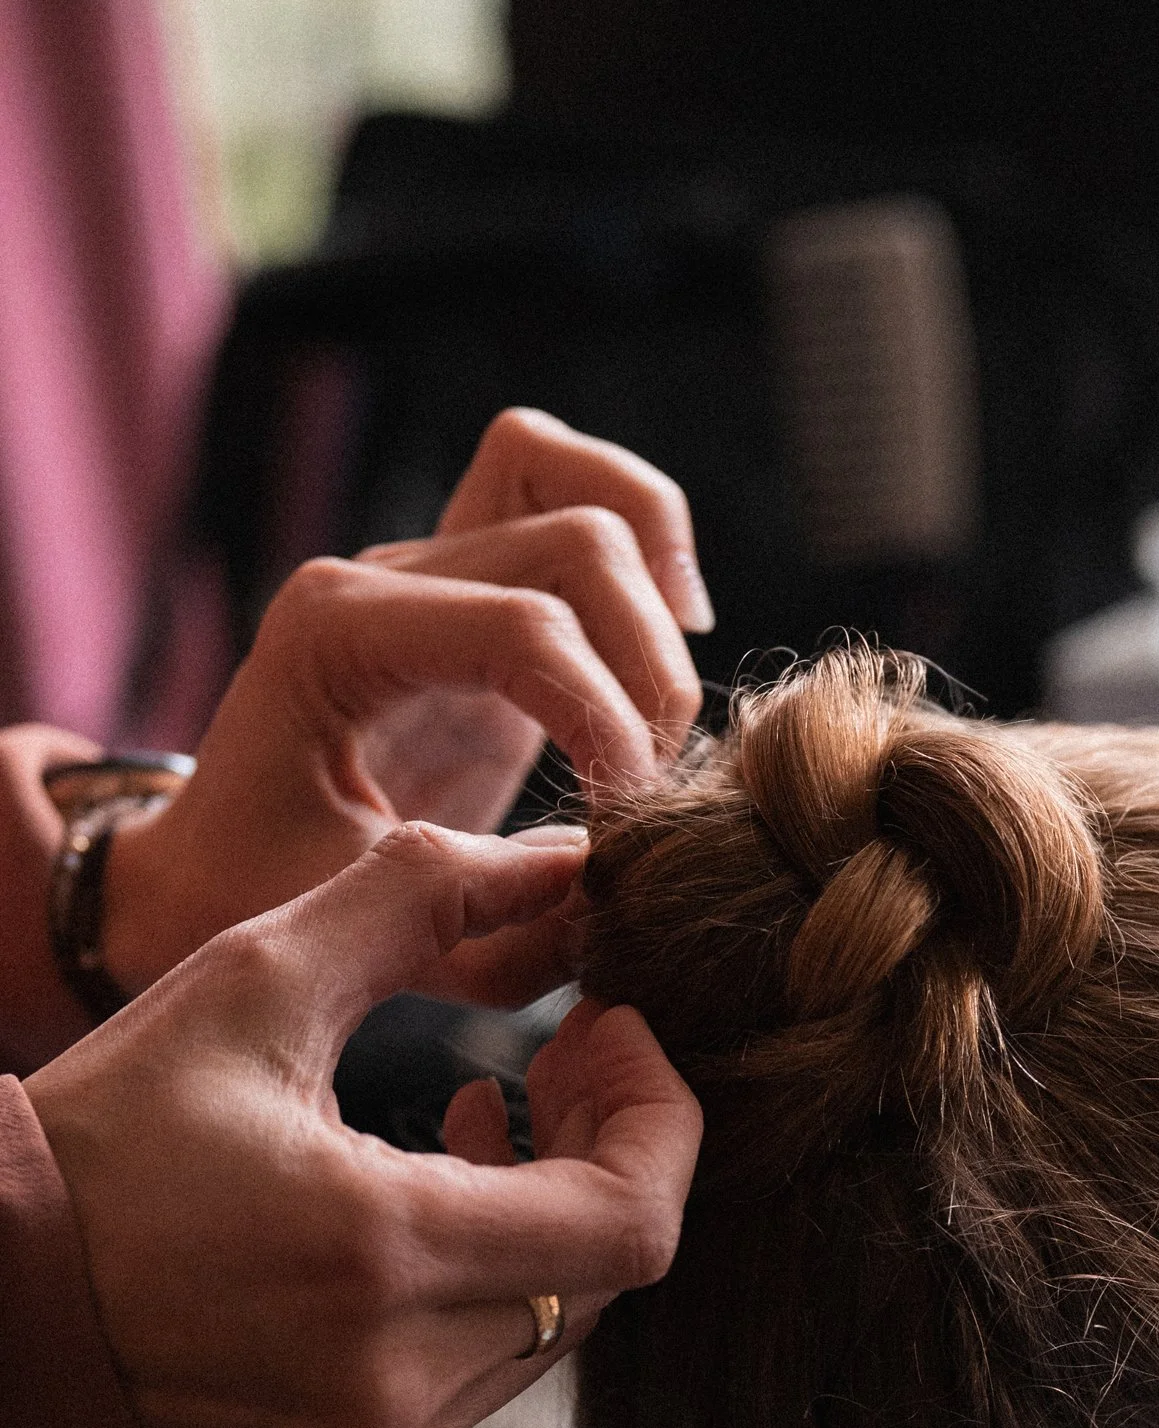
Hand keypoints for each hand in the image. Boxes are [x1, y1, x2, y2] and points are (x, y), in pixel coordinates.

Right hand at [26, 823, 701, 1427]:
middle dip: (612, 1147)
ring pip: (556, 1321)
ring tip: (491, 1111)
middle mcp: (396, 1376)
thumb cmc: (96, 1145)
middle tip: (566, 1052)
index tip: (610, 1027)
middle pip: (608, 1268)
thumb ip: (411, 898)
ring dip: (555, 1213)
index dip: (658, 1116)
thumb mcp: (241, 985)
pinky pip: (487, 1372)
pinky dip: (492, 1281)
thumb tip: (558, 859)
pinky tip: (428, 1201)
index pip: (635, 1221)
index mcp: (379, 1256)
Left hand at [100, 409, 710, 992]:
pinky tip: (673, 640)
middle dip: (645, 672)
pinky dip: (653, 549)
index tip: (621, 827)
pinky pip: (582, 494)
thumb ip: (484, 930)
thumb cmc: (266, 893)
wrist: (215, 863)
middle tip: (643, 795)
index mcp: (334, 635)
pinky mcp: (483, 586)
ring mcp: (435, 566)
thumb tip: (612, 888)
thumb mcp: (362, 932)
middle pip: (580, 543)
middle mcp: (384, 575)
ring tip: (658, 731)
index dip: (605, 722)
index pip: (521, 628)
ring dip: (658, 615)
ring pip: (591, 496)